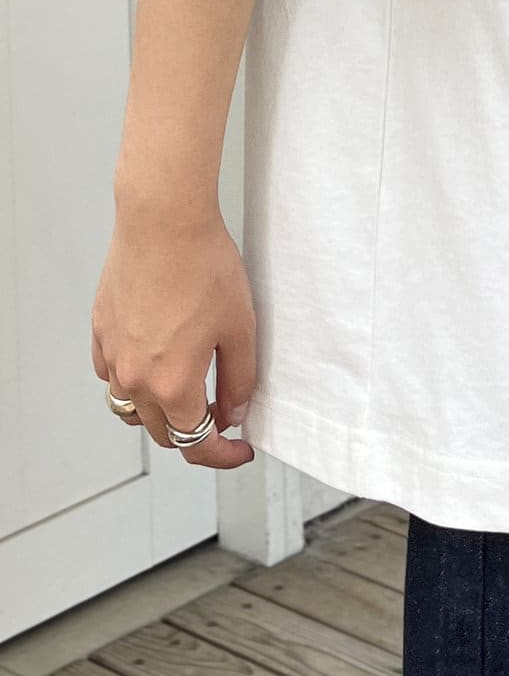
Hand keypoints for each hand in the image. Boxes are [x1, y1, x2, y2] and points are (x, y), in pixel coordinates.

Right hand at [91, 195, 255, 469]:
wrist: (163, 221)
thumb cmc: (204, 266)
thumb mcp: (241, 327)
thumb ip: (239, 379)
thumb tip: (234, 413)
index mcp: (172, 384)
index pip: (195, 443)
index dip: (222, 454)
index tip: (239, 450)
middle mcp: (134, 378)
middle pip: (162, 431)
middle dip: (194, 434)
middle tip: (222, 418)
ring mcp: (112, 355)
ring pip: (131, 407)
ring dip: (160, 410)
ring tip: (189, 390)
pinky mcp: (101, 330)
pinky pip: (112, 373)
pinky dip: (132, 379)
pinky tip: (155, 359)